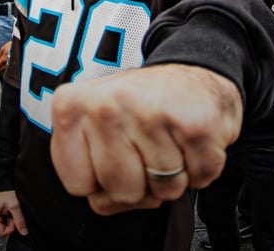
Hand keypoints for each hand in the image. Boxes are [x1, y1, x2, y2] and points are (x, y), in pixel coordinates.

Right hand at [0, 190, 27, 236]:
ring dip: (11, 218)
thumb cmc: (4, 191)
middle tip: (13, 212)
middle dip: (11, 222)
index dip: (11, 227)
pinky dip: (10, 215)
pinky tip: (10, 208)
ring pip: (6, 224)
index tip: (15, 219)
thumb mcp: (14, 206)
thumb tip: (24, 232)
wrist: (3, 181)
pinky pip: (6, 218)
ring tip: (12, 209)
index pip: (2, 232)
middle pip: (4, 228)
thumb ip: (19, 220)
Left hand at [50, 64, 241, 215]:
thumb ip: (86, 168)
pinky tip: (190, 141)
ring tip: (170, 141)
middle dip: (139, 184)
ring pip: (162, 191)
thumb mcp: (96, 125)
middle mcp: (106, 106)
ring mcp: (149, 114)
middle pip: (119, 191)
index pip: (76, 185)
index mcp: (72, 106)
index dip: (100, 183)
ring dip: (174, 177)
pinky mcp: (194, 126)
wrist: (193, 71)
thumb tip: (102, 203)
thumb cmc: (141, 105)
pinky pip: (199, 179)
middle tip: (146, 151)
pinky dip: (201, 169)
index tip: (113, 158)